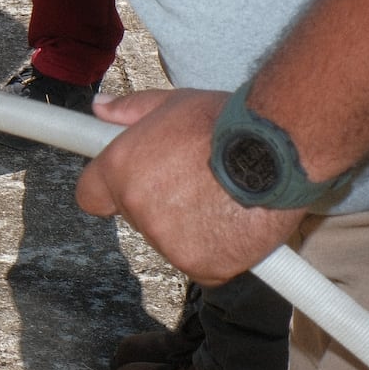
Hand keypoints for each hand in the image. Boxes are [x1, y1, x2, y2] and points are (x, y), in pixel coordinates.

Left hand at [77, 88, 307, 285]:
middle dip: (161, 204)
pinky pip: (204, 266)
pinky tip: (235, 223)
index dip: (110, 192)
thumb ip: (130, 110)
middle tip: (196, 182)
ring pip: (172, 243)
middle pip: (138, 219)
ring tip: (222, 198)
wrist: (278, 148)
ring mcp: (168, 241)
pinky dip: (219, 252)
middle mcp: (137, 207)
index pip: (90, 197)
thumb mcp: (172, 103)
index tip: (131, 187)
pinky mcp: (203, 266)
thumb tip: (100, 108)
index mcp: (119, 169)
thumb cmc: (226, 122)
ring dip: (192, 228)